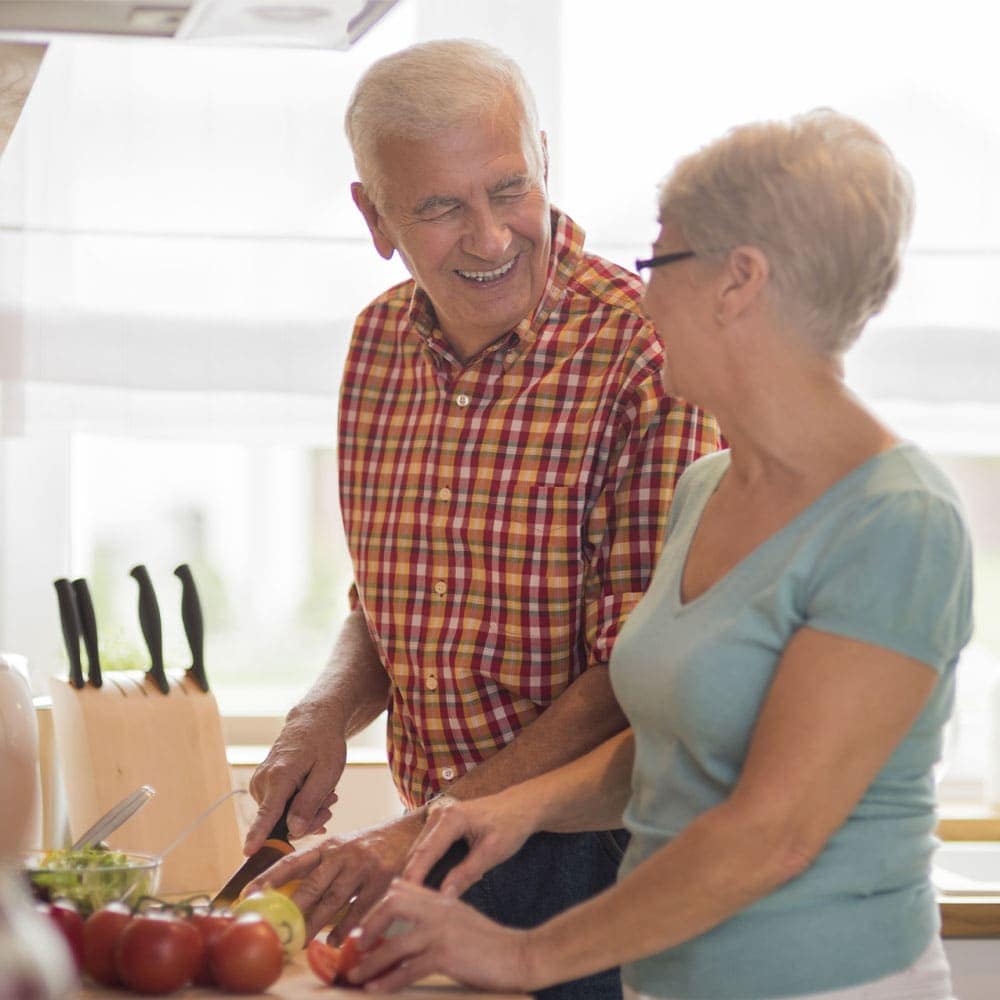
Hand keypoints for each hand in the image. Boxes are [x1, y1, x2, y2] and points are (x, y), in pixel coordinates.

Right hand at [245, 705, 346, 852]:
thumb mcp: (327, 772)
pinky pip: (278, 811)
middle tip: (331, 804)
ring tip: (326, 795)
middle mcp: (263, 782)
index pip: (267, 812)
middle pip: (281, 823)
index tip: (247, 852)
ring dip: (306, 814)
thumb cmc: (323, 745)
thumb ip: (309, 802)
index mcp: (280, 776)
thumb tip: (293, 831)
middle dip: (308, 821)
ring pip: (281, 819)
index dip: (258, 835)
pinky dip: (298, 808)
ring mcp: (259, 785)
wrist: (312, 723)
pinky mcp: (261, 788)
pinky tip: (314, 797)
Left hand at [248, 815, 420, 940]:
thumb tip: (290, 894)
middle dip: (290, 910)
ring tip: (299, 943)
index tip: (248, 893)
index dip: (269, 877)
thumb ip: (322, 867)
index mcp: (329, 846)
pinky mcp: (383, 880)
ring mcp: (363, 867)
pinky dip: (345, 927)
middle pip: (311, 886)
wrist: (411, 830)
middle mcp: (343, 854)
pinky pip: (359, 909)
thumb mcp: (345, 847)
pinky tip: (335, 940)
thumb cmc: (371, 845)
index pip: (293, 861)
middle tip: (274, 930)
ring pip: (333, 901)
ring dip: (314, 925)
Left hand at [348, 879, 535, 993]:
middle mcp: (439, 909)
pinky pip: (408, 969)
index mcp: (442, 899)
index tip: (362, 927)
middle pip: (392, 904)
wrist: (520, 954)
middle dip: (368, 925)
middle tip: (354, 946)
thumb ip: (437, 914)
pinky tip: (374, 990)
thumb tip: (409, 921)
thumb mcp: (461, 919)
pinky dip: (387, 981)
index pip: (401, 889)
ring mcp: (442, 931)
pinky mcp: (446, 955)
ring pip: (394, 944)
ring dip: (370, 963)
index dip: (376, 906)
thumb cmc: (491, 943)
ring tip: (353, 975)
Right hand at [402, 793, 535, 897]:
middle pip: (417, 852)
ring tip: (416, 900)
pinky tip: (428, 884)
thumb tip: (443, 896)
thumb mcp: (493, 852)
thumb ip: (467, 874)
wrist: (522, 805)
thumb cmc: (511, 825)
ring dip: (416, 872)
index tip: (406, 901)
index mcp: (452, 818)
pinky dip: (425, 864)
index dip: (414, 878)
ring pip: (419, 850)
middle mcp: (440, 813)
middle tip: (409, 907)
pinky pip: (427, 847)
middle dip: (411, 878)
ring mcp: (438, 816)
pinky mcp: (441, 822)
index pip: (425, 852)